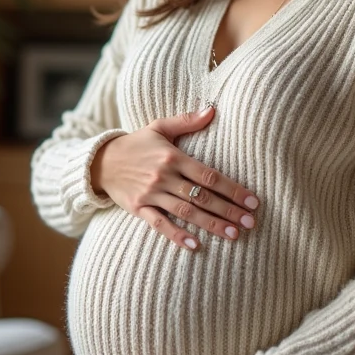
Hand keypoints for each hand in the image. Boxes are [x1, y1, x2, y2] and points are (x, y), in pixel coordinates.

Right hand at [90, 106, 259, 250]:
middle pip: (202, 197)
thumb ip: (186, 121)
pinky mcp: (138, 208)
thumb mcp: (159, 127)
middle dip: (229, 211)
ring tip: (233, 234)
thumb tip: (212, 109)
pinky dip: (176, 235)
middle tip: (250, 223)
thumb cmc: (136, 144)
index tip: (253, 201)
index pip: (209, 176)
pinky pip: (159, 224)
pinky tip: (195, 245)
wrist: (101, 161)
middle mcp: (163, 176)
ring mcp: (151, 194)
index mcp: (172, 157)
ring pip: (186, 212)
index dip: (233, 189)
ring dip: (211, 224)